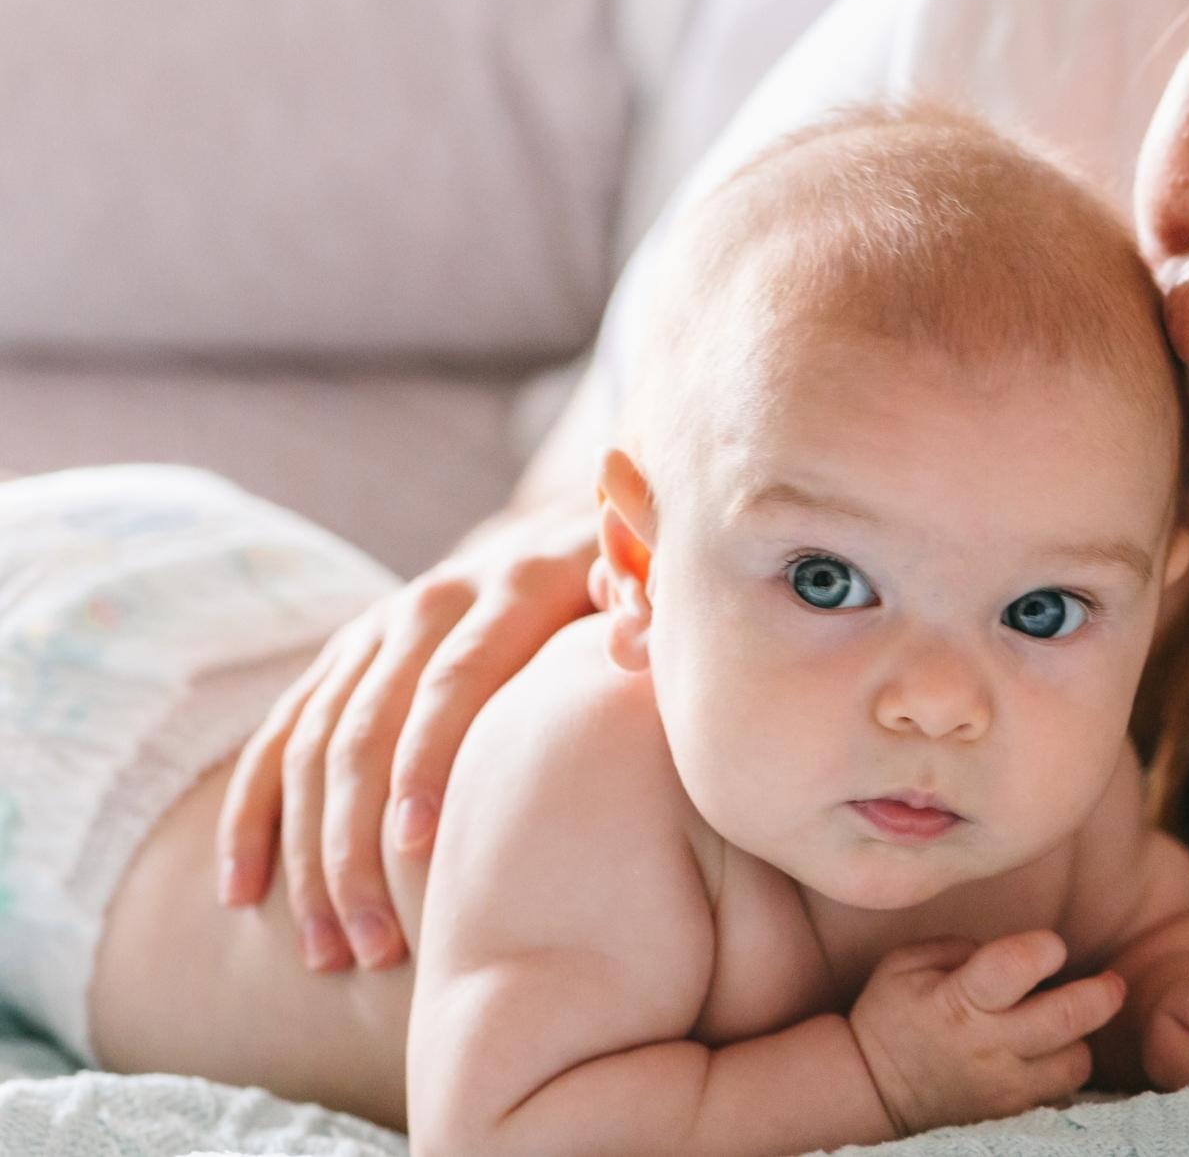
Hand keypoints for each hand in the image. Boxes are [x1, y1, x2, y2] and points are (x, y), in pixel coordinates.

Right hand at [215, 495, 599, 970]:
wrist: (577, 531)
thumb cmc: (640, 597)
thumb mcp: (650, 593)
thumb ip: (641, 617)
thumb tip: (635, 644)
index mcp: (511, 587)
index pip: (456, 680)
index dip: (431, 759)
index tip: (417, 848)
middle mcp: (431, 602)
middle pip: (369, 728)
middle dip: (360, 843)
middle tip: (376, 946)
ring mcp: (376, 631)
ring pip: (315, 748)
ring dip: (311, 855)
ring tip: (330, 954)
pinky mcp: (344, 659)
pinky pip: (280, 742)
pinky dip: (254, 818)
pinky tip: (240, 896)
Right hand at [851, 931, 1127, 1136]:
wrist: (872, 1093)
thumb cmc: (892, 1016)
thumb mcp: (906, 964)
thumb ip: (961, 945)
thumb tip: (1014, 950)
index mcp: (957, 1001)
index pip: (1014, 967)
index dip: (1044, 949)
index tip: (1050, 946)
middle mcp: (987, 1046)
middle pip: (1069, 1017)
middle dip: (1102, 993)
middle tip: (1111, 982)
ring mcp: (1004, 1087)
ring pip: (1076, 1060)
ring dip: (1080, 1037)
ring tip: (1065, 1023)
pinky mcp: (1013, 1113)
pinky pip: (1062, 1090)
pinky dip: (1063, 1069)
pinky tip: (1048, 1053)